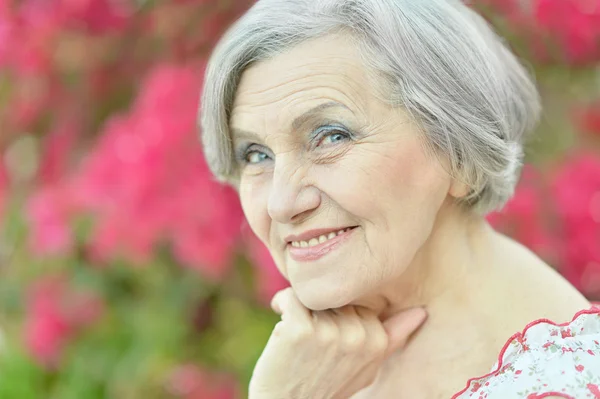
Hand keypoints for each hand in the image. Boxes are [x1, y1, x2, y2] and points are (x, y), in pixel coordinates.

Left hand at [248, 288, 427, 398]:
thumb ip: (392, 338)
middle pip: (337, 296)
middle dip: (322, 309)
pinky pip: (290, 296)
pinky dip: (282, 304)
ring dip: (301, 308)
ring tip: (299, 337)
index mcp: (378, 341)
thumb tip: (421, 312)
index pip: (359, 302)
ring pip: (314, 295)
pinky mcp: (300, 330)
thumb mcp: (366, 367)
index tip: (331, 334)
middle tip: (313, 339)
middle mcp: (358, 336)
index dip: (341, 314)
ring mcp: (329, 333)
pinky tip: (281, 322)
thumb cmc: (326, 385)